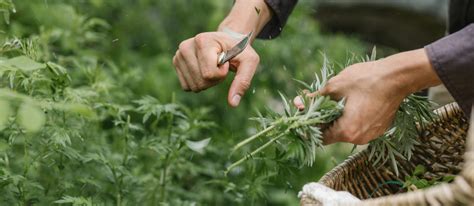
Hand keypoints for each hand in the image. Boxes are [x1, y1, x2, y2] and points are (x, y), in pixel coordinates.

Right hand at [173, 32, 259, 106]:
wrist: (228, 40)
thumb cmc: (239, 51)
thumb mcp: (249, 62)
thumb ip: (243, 82)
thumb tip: (233, 104)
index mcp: (202, 41)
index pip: (208, 74)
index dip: (221, 74)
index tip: (226, 62)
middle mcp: (186, 46)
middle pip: (200, 82)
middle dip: (215, 79)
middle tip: (220, 65)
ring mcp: (179, 55)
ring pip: (193, 86)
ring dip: (207, 82)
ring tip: (213, 66)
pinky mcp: (176, 63)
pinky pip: (187, 87)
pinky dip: (199, 83)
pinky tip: (204, 69)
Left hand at [293, 49, 440, 144]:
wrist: (398, 77)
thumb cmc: (365, 79)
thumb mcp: (334, 86)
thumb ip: (315, 99)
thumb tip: (298, 103)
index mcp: (347, 131)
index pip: (320, 137)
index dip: (311, 126)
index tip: (307, 114)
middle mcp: (359, 139)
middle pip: (333, 135)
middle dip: (324, 120)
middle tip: (320, 103)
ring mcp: (371, 136)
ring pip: (346, 131)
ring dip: (338, 119)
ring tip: (337, 101)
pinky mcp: (378, 129)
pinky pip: (359, 127)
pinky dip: (352, 118)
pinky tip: (352, 103)